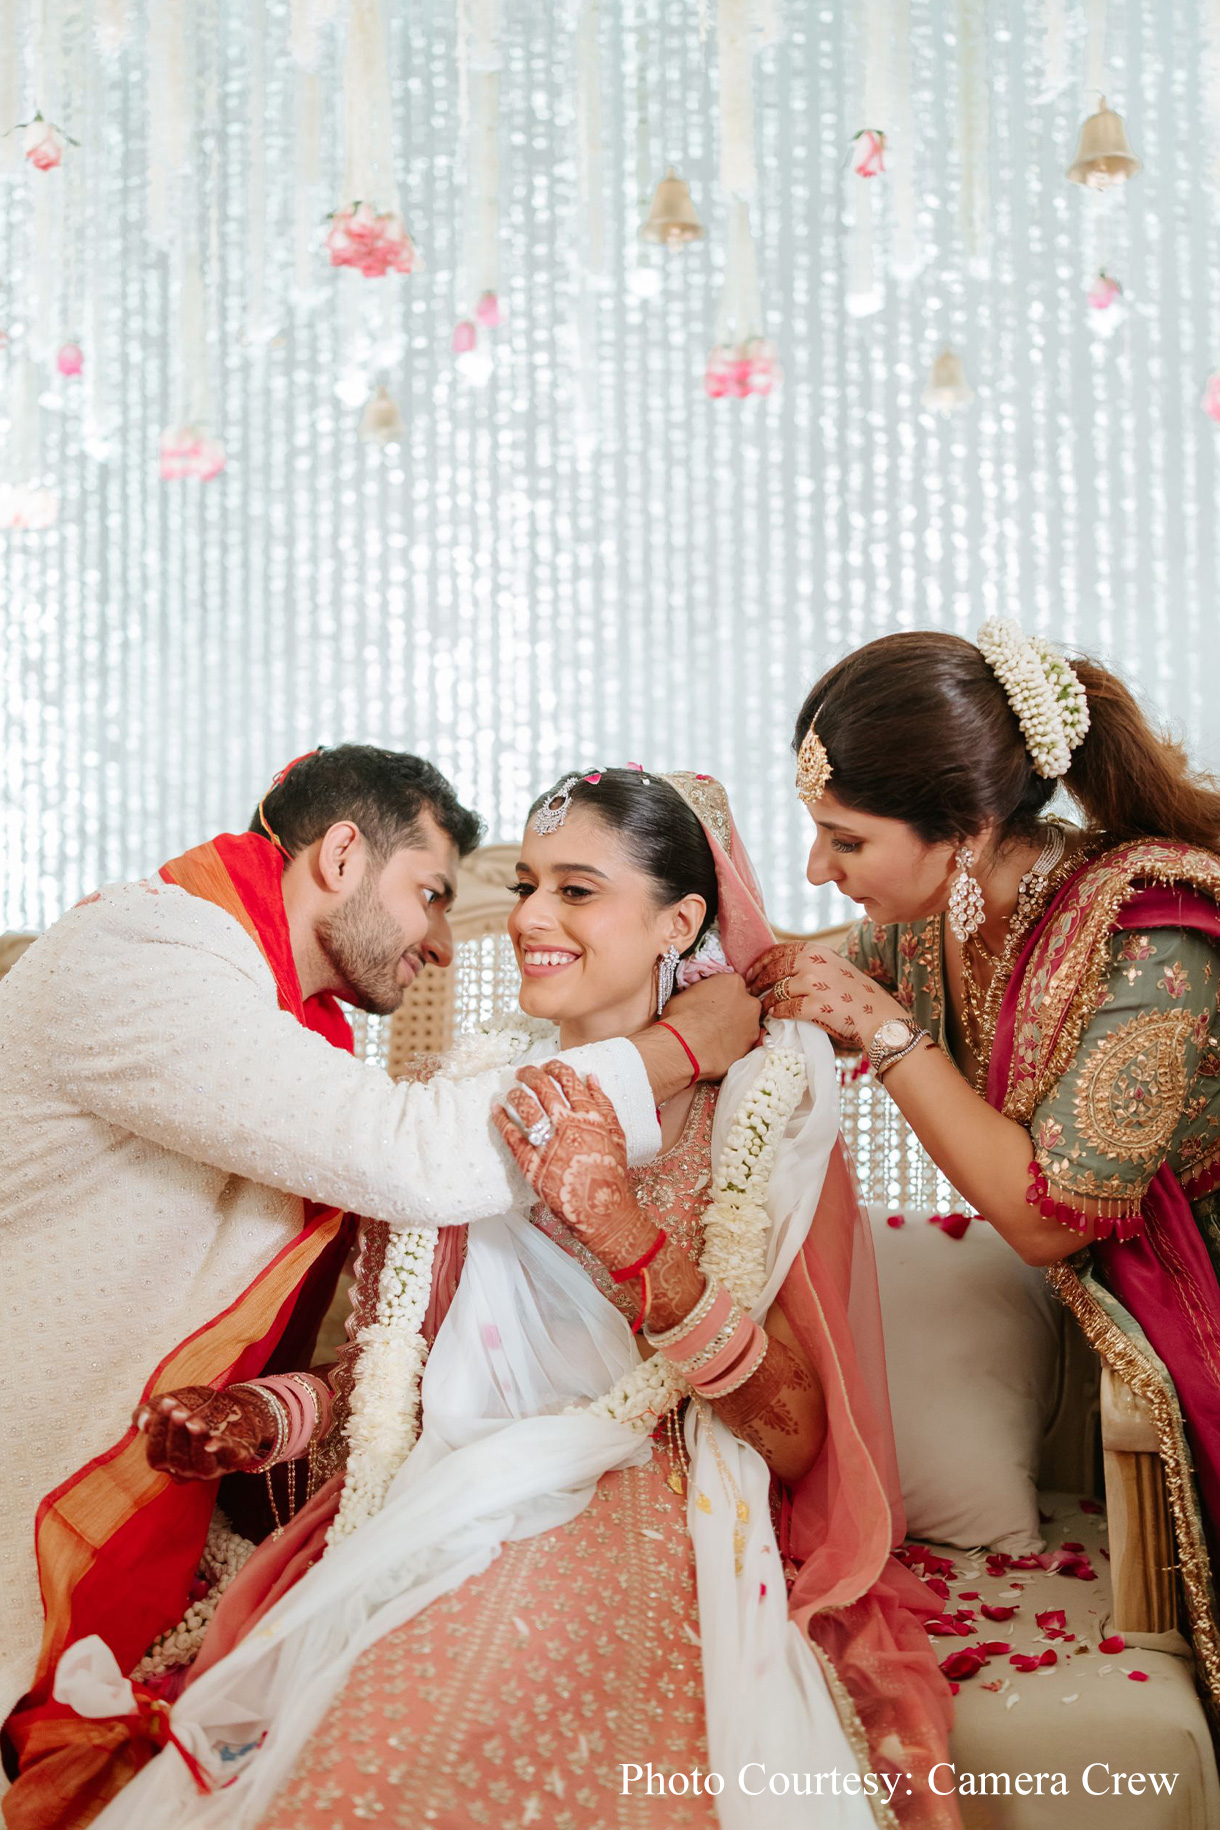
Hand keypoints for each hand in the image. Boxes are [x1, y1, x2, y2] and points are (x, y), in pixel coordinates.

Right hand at [134, 1383, 276, 1482]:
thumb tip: (143, 1422)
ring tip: (193, 1421)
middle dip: (176, 1434)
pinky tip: (212, 1443)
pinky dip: (221, 1450)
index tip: (165, 1405)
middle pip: (177, 1460)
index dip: (158, 1432)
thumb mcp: (172, 1405)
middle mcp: (191, 1470)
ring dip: (195, 1441)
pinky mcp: (238, 1457)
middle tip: (179, 1411)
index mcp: (170, 1461)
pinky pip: (230, 1458)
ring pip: (201, 1463)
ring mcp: (215, 1467)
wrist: (235, 1405)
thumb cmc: (197, 1408)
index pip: (156, 1455)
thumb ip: (151, 1412)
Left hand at [493, 1060, 657, 1274]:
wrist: (603, 1211)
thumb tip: (591, 1077)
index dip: (556, 1068)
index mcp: (589, 1116)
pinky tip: (495, 1110)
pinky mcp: (532, 1164)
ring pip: (525, 1108)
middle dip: (531, 1075)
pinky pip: (511, 1136)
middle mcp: (567, 1126)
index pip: (569, 1081)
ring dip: (515, 1094)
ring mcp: (548, 1144)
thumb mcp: (617, 1135)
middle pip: (543, 1089)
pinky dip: (501, 1120)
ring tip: (511, 1091)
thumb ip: (604, 1104)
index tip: (549, 1064)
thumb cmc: (612, 1174)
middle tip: (523, 1072)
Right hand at [657, 973, 762, 1077]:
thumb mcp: (685, 994)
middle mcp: (748, 1002)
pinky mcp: (750, 1046)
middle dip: (731, 1010)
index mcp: (732, 982)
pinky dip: (734, 1045)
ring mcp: (752, 1025)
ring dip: (734, 1028)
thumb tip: (696, 998)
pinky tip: (719, 1048)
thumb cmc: (683, 1019)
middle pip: (743, 1003)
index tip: (710, 1001)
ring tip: (715, 1036)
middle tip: (714, 1020)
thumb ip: (700, 993)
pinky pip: (743, 1043)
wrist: (687, 1048)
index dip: (719, 994)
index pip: (729, 984)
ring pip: (746, 1024)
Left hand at [746, 942, 902, 1048]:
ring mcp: (813, 984)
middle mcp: (813, 963)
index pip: (778, 950)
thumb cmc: (856, 994)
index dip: (760, 961)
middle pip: (773, 970)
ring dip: (765, 1000)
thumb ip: (812, 964)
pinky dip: (776, 1013)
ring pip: (776, 991)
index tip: (751, 971)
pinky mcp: (813, 1006)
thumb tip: (781, 968)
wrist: (878, 1016)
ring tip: (761, 1007)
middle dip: (757, 982)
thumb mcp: (834, 967)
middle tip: (750, 991)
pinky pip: (785, 1009)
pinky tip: (774, 1016)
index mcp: (817, 951)